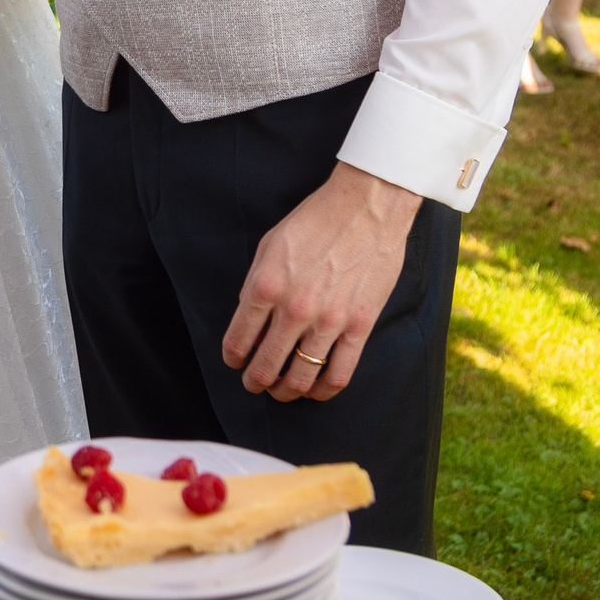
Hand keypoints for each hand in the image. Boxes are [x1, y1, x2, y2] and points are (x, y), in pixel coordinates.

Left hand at [220, 164, 421, 401]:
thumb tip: (249, 319)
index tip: (235, 361)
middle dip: (254, 382)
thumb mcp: (269, 245)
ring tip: (282, 391)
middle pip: (266, 368)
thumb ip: (255, 284)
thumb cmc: (315, 220)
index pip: (238, 341)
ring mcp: (329, 322)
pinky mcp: (359, 326)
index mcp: (266, 286)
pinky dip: (323, 392)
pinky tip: (315, 391)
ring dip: (286, 392)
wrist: (366, 207)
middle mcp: (294, 310)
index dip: (233, 358)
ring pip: (301, 380)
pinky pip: (339, 375)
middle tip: (254, 383)